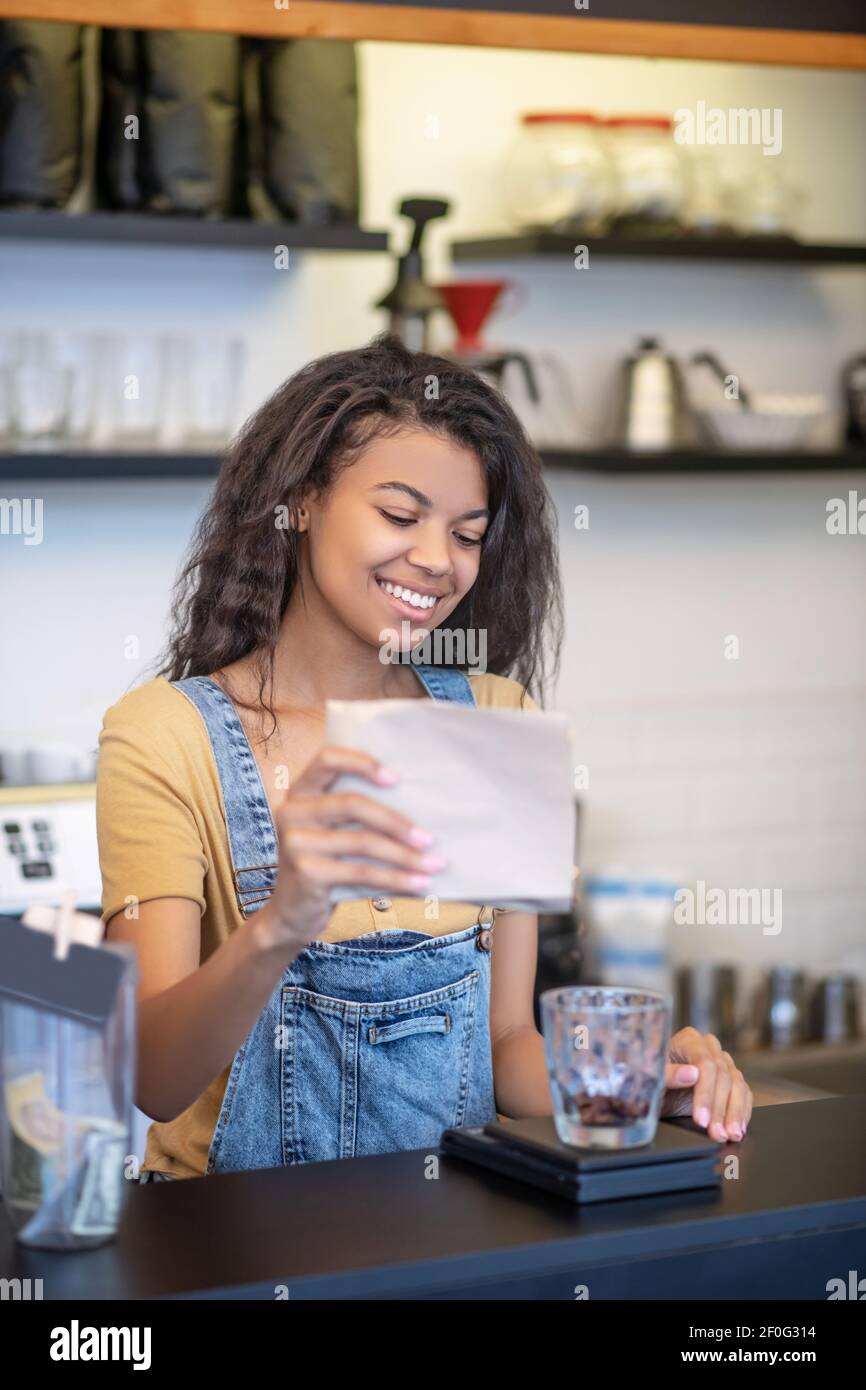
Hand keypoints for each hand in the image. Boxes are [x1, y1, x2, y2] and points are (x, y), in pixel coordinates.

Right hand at [265, 746, 445, 949]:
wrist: (290, 914)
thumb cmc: (323, 865)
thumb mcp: (327, 831)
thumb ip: (350, 813)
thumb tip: (419, 805)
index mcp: (299, 793)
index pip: (327, 759)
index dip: (362, 763)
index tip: (397, 779)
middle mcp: (291, 812)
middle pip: (353, 805)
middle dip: (397, 822)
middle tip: (429, 838)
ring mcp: (296, 842)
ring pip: (363, 842)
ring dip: (405, 856)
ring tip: (435, 864)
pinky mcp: (307, 872)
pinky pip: (362, 872)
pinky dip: (396, 879)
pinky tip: (419, 883)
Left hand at [659, 1027, 752, 1141]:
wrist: (653, 1087)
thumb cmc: (648, 1078)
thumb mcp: (651, 1077)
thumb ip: (668, 1074)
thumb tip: (692, 1074)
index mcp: (689, 1040)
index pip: (706, 1064)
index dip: (706, 1094)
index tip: (701, 1118)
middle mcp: (709, 1048)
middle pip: (723, 1077)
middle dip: (720, 1110)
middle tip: (716, 1133)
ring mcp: (723, 1062)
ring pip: (737, 1086)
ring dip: (734, 1114)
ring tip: (729, 1135)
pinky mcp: (731, 1079)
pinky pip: (744, 1094)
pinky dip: (742, 1113)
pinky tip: (738, 1129)